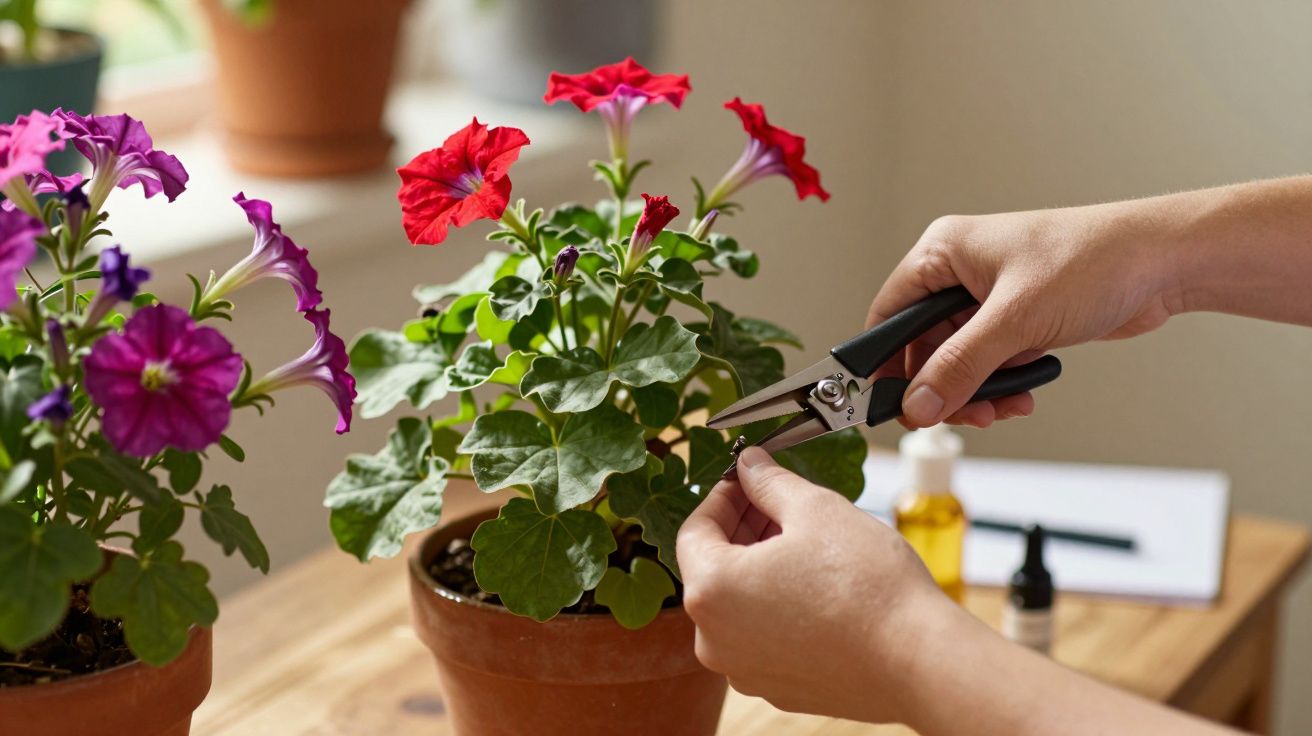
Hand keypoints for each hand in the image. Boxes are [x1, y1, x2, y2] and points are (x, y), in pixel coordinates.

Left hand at [675, 447, 955, 723]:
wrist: (918, 659)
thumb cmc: (867, 586)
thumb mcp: (814, 509)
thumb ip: (769, 483)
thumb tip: (749, 466)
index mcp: (711, 591)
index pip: (694, 531)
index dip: (722, 498)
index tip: (747, 481)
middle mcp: (715, 640)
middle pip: (714, 569)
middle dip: (742, 529)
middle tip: (777, 502)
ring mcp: (746, 669)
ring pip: (738, 605)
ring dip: (761, 567)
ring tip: (803, 540)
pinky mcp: (779, 687)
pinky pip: (764, 636)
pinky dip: (778, 606)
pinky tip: (816, 584)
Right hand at [869, 201, 1183, 427]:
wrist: (1164, 262)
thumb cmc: (1093, 260)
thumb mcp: (1015, 320)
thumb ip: (959, 367)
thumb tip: (917, 405)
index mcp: (943, 252)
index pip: (888, 315)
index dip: (884, 364)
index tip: (891, 404)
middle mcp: (960, 272)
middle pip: (921, 346)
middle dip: (940, 387)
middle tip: (956, 415)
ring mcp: (989, 297)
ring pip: (957, 360)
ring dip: (974, 392)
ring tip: (999, 408)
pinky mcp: (1017, 318)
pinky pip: (989, 363)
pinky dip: (1000, 385)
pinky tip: (1022, 396)